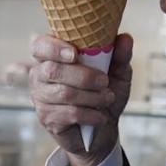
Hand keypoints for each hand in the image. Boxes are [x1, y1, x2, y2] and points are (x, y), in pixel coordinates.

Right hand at [28, 33, 132, 165]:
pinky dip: (90, 115)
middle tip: (104, 82)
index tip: (74, 54)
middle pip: (53, 70)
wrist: (103, 127)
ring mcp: (40, 97)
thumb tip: (125, 38)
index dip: (54, 48)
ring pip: (63, 93)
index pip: (40, 45)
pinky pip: (68, 113)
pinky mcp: (47, 117)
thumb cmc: (105, 93)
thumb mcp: (117, 73)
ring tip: (107, 98)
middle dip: (84, 76)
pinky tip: (100, 116)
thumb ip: (120, 55)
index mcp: (53, 56)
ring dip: (91, 97)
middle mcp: (41, 74)